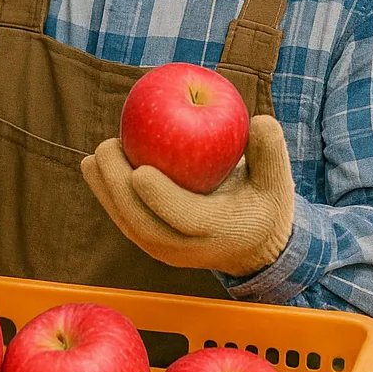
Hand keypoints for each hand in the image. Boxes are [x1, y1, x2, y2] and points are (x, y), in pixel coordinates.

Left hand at [81, 115, 295, 277]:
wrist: (254, 244)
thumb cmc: (264, 202)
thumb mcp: (278, 179)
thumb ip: (271, 150)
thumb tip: (259, 121)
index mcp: (220, 231)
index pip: (185, 218)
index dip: (161, 197)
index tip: (140, 170)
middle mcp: (188, 249)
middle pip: (144, 224)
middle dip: (118, 188)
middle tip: (106, 148)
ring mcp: (167, 250)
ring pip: (128, 225)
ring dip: (105, 192)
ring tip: (94, 157)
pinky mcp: (153, 243)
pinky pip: (125, 220)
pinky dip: (108, 195)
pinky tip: (96, 166)